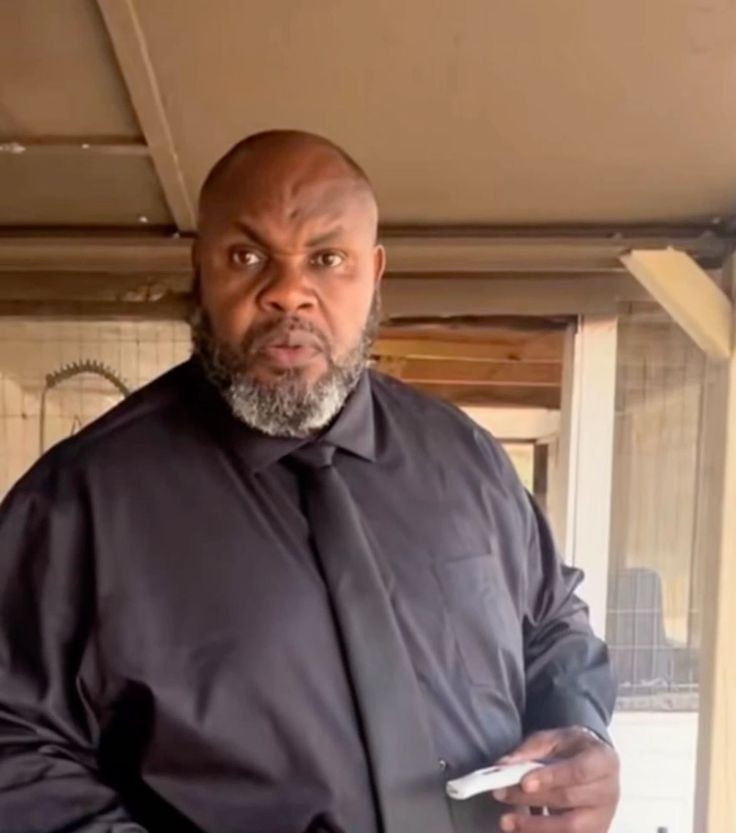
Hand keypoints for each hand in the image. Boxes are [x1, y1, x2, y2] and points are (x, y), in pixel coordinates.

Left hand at [492, 726, 618, 832]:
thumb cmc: (575, 749)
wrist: (597, 763)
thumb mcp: (556, 738)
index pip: (578, 772)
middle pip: (569, 799)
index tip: (524, 782)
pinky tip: (521, 832)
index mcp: (603, 761)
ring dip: (536, 827)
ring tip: (507, 822)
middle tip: (501, 794)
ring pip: (571, 828)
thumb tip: (503, 765)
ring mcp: (604, 817)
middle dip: (533, 799)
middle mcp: (609, 792)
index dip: (551, 778)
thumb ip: (532, 749)